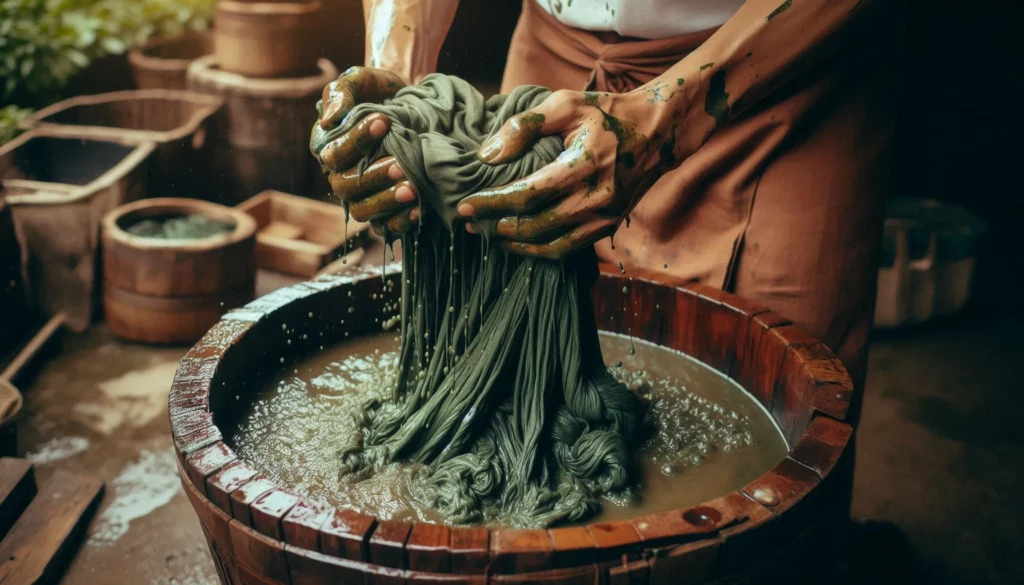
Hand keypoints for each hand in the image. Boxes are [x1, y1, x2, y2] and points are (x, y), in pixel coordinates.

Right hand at [313, 66, 420, 233]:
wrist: (409, 101)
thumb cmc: (378, 90)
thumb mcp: (359, 79)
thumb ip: (341, 92)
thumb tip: (330, 121)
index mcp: (326, 146)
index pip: (333, 153)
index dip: (357, 140)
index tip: (384, 121)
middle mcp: (339, 174)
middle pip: (345, 186)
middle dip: (373, 177)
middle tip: (401, 166)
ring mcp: (361, 194)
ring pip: (361, 210)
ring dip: (386, 201)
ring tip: (413, 189)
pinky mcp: (383, 206)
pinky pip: (383, 225)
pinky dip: (399, 221)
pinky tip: (417, 209)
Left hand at [456, 89, 676, 259]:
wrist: (658, 132)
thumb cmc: (607, 114)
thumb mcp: (566, 104)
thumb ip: (525, 125)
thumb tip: (487, 155)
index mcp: (583, 166)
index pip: (527, 194)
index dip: (493, 203)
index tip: (466, 204)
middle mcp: (596, 198)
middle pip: (536, 226)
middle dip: (497, 227)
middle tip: (470, 222)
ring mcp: (604, 217)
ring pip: (551, 246)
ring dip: (516, 245)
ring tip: (490, 235)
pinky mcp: (608, 226)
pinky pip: (568, 249)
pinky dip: (540, 251)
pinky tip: (520, 242)